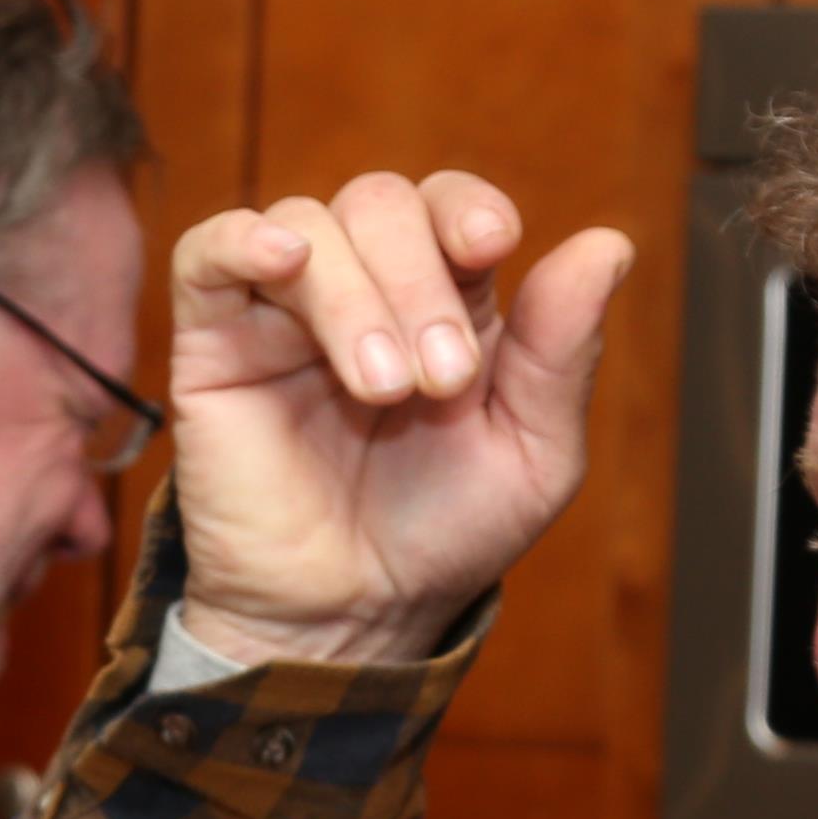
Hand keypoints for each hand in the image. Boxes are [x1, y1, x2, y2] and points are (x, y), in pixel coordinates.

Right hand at [164, 169, 631, 671]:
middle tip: (439, 380)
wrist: (350, 615)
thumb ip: (564, 350)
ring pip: (309, 223)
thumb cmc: (443, 536)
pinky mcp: (214, 341)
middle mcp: (365, 287)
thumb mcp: (533, 453)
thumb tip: (609, 243)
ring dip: (354, 296)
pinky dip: (245, 239)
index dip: (467, 209)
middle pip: (381, 203)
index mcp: (447, 298)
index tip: (491, 246)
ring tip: (381, 388)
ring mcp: (285, 309)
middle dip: (418, 279)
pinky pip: (208, 253)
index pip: (450, 206)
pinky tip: (286, 261)